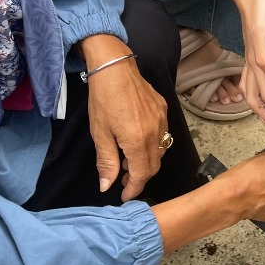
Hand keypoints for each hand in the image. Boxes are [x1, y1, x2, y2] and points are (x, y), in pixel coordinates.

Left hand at [80, 34, 168, 200]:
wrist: (114, 68)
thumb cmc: (103, 100)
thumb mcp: (100, 133)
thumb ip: (107, 162)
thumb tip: (107, 186)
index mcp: (138, 140)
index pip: (141, 175)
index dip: (133, 189)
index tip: (125, 196)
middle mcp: (155, 132)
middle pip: (154, 166)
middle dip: (140, 177)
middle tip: (123, 178)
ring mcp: (162, 120)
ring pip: (161, 151)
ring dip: (147, 161)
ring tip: (128, 159)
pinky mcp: (164, 109)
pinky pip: (163, 134)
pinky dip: (153, 145)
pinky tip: (137, 140)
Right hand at [233, 0, 264, 131]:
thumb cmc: (258, 10)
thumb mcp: (263, 32)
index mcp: (255, 63)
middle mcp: (251, 65)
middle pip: (256, 101)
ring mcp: (251, 59)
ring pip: (252, 92)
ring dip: (264, 108)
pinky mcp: (255, 51)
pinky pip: (254, 78)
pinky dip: (261, 90)